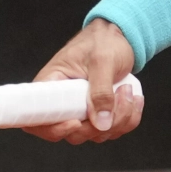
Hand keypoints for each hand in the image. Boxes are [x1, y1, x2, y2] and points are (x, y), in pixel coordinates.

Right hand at [24, 19, 145, 144]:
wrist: (121, 37)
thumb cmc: (103, 41)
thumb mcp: (102, 61)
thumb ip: (100, 91)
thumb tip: (100, 123)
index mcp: (51, 86)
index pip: (37, 119)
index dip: (53, 129)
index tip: (76, 122)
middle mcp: (62, 102)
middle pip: (72, 134)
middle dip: (99, 124)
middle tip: (117, 95)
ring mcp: (81, 111)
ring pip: (95, 134)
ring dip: (119, 120)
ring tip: (127, 90)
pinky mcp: (99, 114)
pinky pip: (112, 130)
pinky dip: (128, 119)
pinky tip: (133, 99)